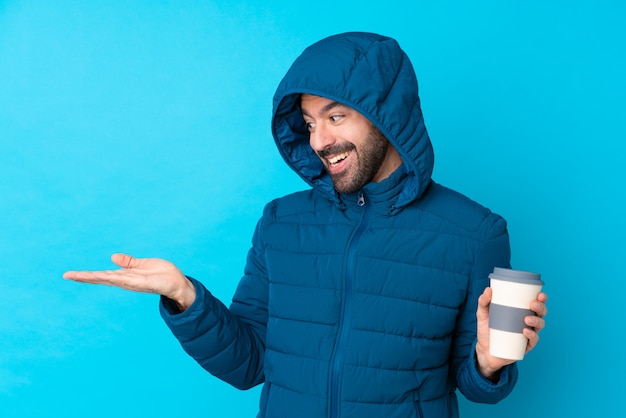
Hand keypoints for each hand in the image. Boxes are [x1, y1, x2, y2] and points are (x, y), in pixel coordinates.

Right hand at [63, 253, 195, 311]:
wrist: (178, 283)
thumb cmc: (162, 274)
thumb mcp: (142, 264)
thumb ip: (128, 262)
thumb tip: (112, 257)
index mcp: (125, 276)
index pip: (103, 275)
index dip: (87, 274)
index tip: (70, 274)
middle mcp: (126, 281)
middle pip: (101, 278)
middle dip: (84, 277)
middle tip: (66, 275)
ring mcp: (133, 282)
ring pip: (110, 279)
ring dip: (94, 277)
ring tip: (77, 275)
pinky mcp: (142, 283)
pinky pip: (126, 279)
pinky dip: (115, 277)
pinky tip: (104, 275)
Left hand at [475, 287, 547, 379]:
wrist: (484, 350)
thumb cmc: (486, 329)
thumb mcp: (482, 313)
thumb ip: (483, 301)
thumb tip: (488, 289)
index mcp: (521, 311)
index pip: (535, 302)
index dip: (541, 298)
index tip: (540, 294)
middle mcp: (528, 321)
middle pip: (541, 313)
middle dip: (541, 307)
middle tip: (533, 305)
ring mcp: (528, 334)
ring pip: (540, 325)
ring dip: (536, 321)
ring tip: (527, 319)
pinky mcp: (525, 346)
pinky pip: (533, 340)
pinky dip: (532, 335)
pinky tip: (525, 331)